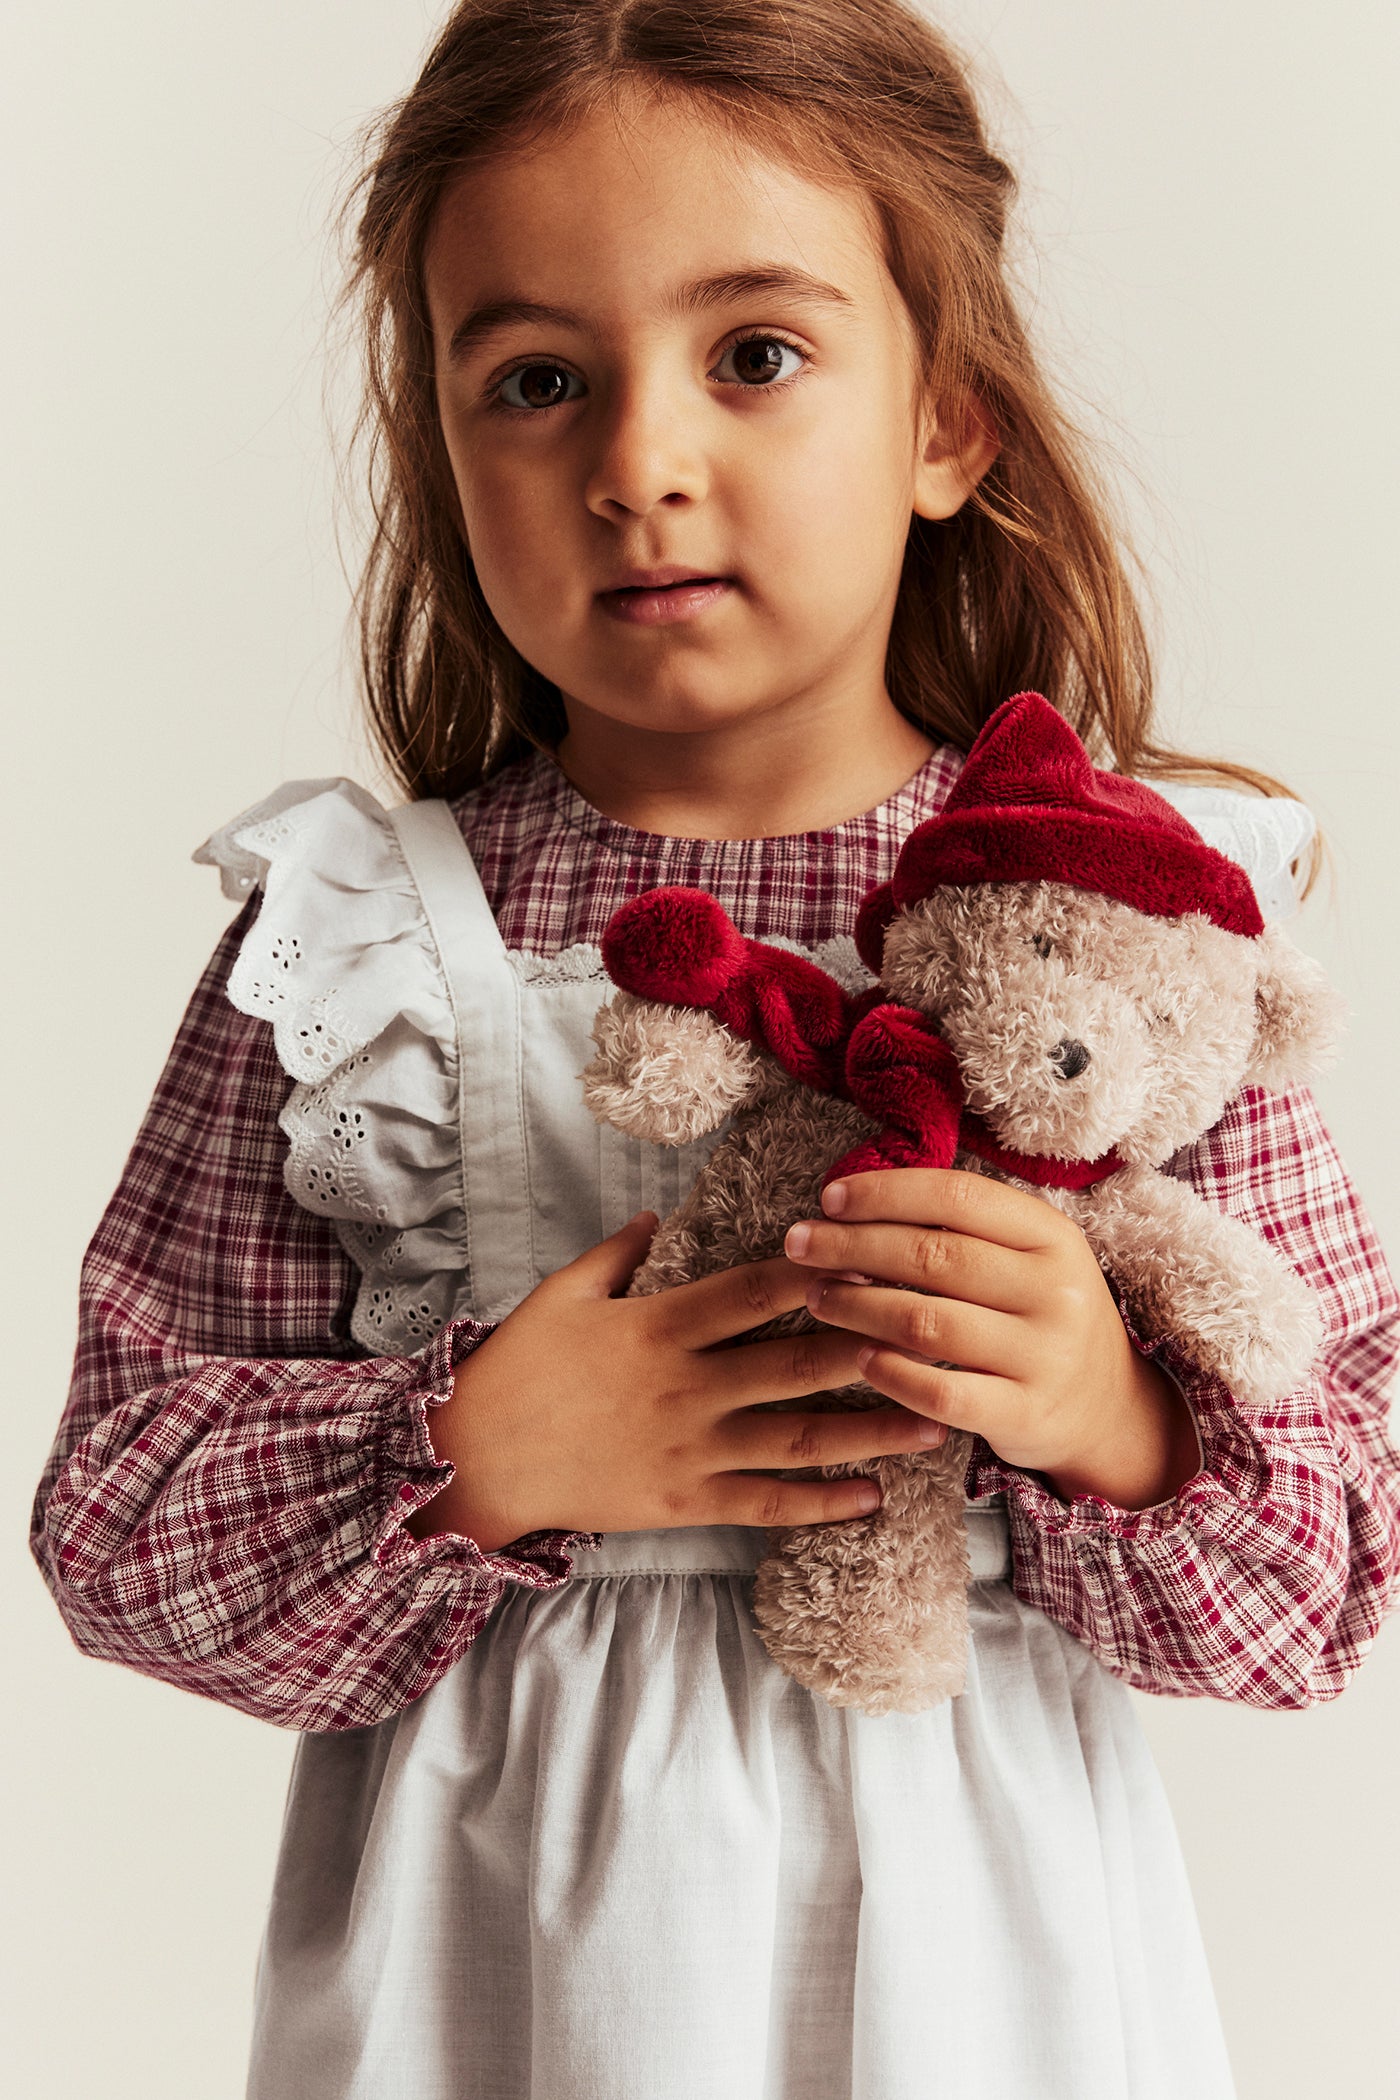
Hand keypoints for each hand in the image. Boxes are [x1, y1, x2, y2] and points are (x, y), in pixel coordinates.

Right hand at [409, 1213, 944, 1549]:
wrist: (478, 1458)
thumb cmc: (517, 1368)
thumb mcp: (561, 1294)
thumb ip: (615, 1254)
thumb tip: (655, 1213)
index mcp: (661, 1326)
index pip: (752, 1293)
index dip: (814, 1274)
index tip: (872, 1257)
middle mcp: (687, 1387)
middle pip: (793, 1363)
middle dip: (868, 1348)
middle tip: (935, 1336)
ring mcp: (691, 1449)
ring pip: (797, 1438)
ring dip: (870, 1430)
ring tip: (933, 1420)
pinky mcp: (686, 1502)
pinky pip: (767, 1503)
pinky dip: (821, 1502)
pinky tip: (873, 1496)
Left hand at [785, 1170, 1200, 1511]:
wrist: (1106, 1410)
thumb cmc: (1041, 1317)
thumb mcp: (1029, 1259)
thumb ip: (963, 1229)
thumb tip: (857, 1201)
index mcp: (1052, 1236)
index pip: (958, 1197)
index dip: (887, 1192)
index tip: (829, 1197)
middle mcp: (1055, 1290)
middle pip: (933, 1255)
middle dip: (853, 1245)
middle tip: (799, 1243)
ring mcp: (1043, 1355)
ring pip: (927, 1321)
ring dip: (858, 1306)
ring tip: (817, 1297)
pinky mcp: (1023, 1412)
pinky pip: (940, 1391)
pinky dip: (891, 1373)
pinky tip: (859, 1358)